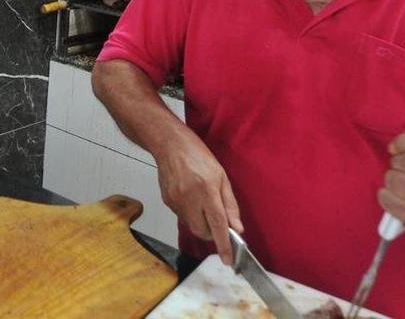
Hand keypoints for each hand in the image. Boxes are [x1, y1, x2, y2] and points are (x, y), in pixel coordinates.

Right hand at [154, 128, 243, 264]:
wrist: (168, 143)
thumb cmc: (198, 155)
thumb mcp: (221, 176)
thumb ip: (229, 204)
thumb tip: (237, 227)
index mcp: (206, 189)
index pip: (217, 224)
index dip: (224, 244)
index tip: (228, 260)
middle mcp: (189, 198)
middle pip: (202, 232)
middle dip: (212, 234)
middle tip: (218, 223)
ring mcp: (175, 201)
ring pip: (191, 226)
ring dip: (201, 224)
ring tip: (203, 204)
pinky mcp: (167, 201)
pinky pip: (182, 217)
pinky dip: (190, 214)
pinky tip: (190, 198)